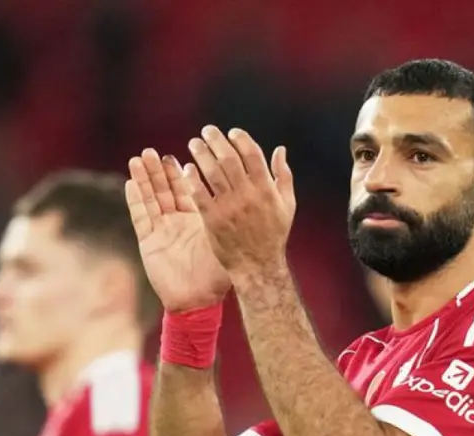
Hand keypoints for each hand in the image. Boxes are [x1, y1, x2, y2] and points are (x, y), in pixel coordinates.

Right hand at [126, 148, 230, 311]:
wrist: (199, 301)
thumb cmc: (217, 276)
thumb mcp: (225, 241)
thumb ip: (229, 217)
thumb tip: (247, 194)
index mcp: (198, 221)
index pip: (189, 190)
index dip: (183, 174)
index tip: (181, 155)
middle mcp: (178, 223)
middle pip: (167, 190)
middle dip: (160, 171)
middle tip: (154, 152)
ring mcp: (162, 231)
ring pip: (151, 199)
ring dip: (145, 179)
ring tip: (140, 158)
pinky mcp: (148, 242)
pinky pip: (141, 217)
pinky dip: (136, 200)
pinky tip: (131, 182)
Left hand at [185, 126, 295, 280]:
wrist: (258, 266)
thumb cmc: (273, 235)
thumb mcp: (287, 205)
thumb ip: (283, 175)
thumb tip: (280, 149)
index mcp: (266, 189)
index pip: (252, 154)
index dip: (241, 139)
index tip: (231, 132)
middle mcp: (247, 195)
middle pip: (229, 159)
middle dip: (216, 141)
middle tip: (206, 131)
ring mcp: (229, 207)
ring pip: (212, 173)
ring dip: (202, 154)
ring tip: (194, 144)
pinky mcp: (213, 220)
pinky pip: (200, 195)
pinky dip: (193, 180)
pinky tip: (187, 169)